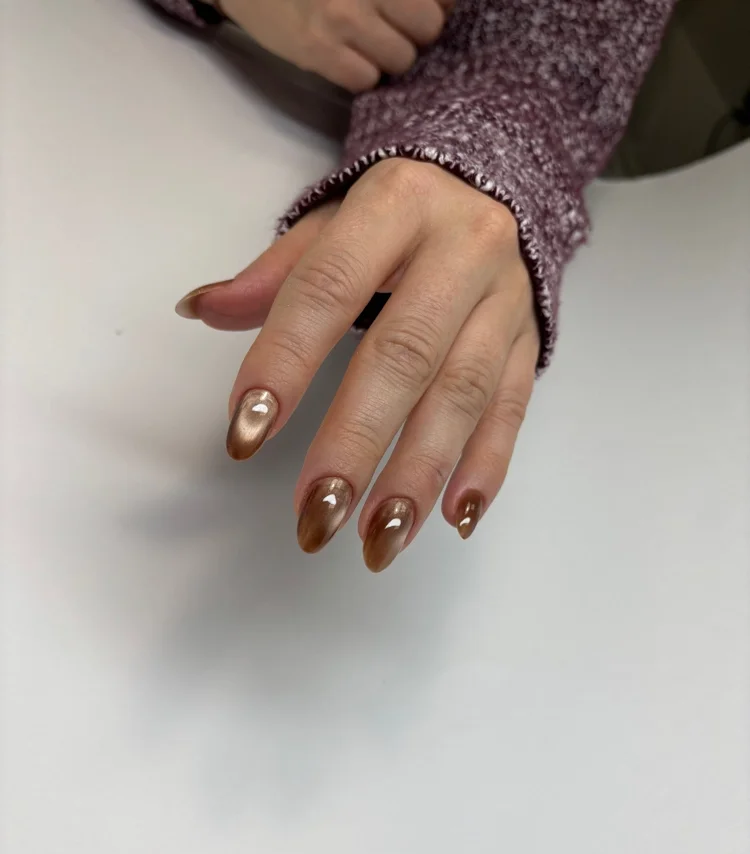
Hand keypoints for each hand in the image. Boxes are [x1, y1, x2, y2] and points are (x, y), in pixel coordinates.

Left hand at [176, 159, 539, 570]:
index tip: (245, 434)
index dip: (284, 362)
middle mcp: (461, 248)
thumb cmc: (399, 217)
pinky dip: (485, 467)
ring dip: (418, 473)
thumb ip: (276, 273)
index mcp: (397, 204)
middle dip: (357, 442)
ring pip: (463, 394)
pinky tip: (454, 518)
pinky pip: (511, 409)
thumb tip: (201, 309)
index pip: (328, 287)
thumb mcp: (336, 222)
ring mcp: (504, 300)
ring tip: (380, 538)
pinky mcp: (529, 342)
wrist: (500, 187)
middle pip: (403, 355)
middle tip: (318, 514)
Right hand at [214, 0, 450, 91]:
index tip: (431, 9)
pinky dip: (361, 75)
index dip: (441, 6)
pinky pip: (365, 80)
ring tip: (365, 42)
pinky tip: (345, 57)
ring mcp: (340, 17)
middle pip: (429, 27)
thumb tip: (448, 7)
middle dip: (417, 33)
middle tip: (393, 27)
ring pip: (401, 59)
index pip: (442, 0)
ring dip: (389, 57)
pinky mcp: (316, 50)